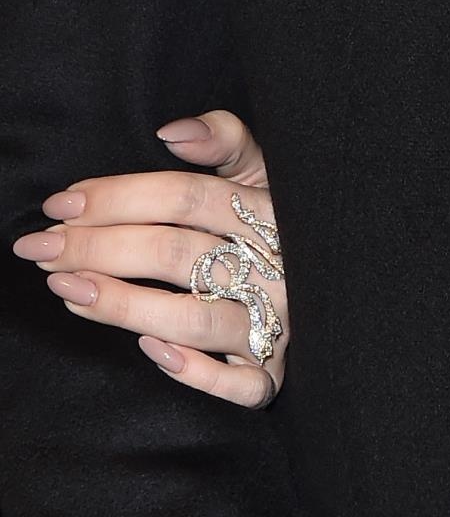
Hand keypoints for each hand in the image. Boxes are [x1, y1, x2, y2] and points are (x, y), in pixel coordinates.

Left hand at [11, 109, 289, 405]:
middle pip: (177, 253)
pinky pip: (241, 386)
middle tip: (40, 249)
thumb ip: (224, 138)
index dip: (120, 197)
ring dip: (124, 305)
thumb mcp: (263, 171)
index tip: (60, 204)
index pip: (187, 197)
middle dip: (98, 248)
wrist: (341, 291)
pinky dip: (195, 372)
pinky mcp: (276, 372)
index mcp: (270, 211)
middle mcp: (277, 267)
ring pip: (196, 319)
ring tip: (67, 290)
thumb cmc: (281, 223)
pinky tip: (148, 349)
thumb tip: (171, 131)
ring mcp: (279, 322)